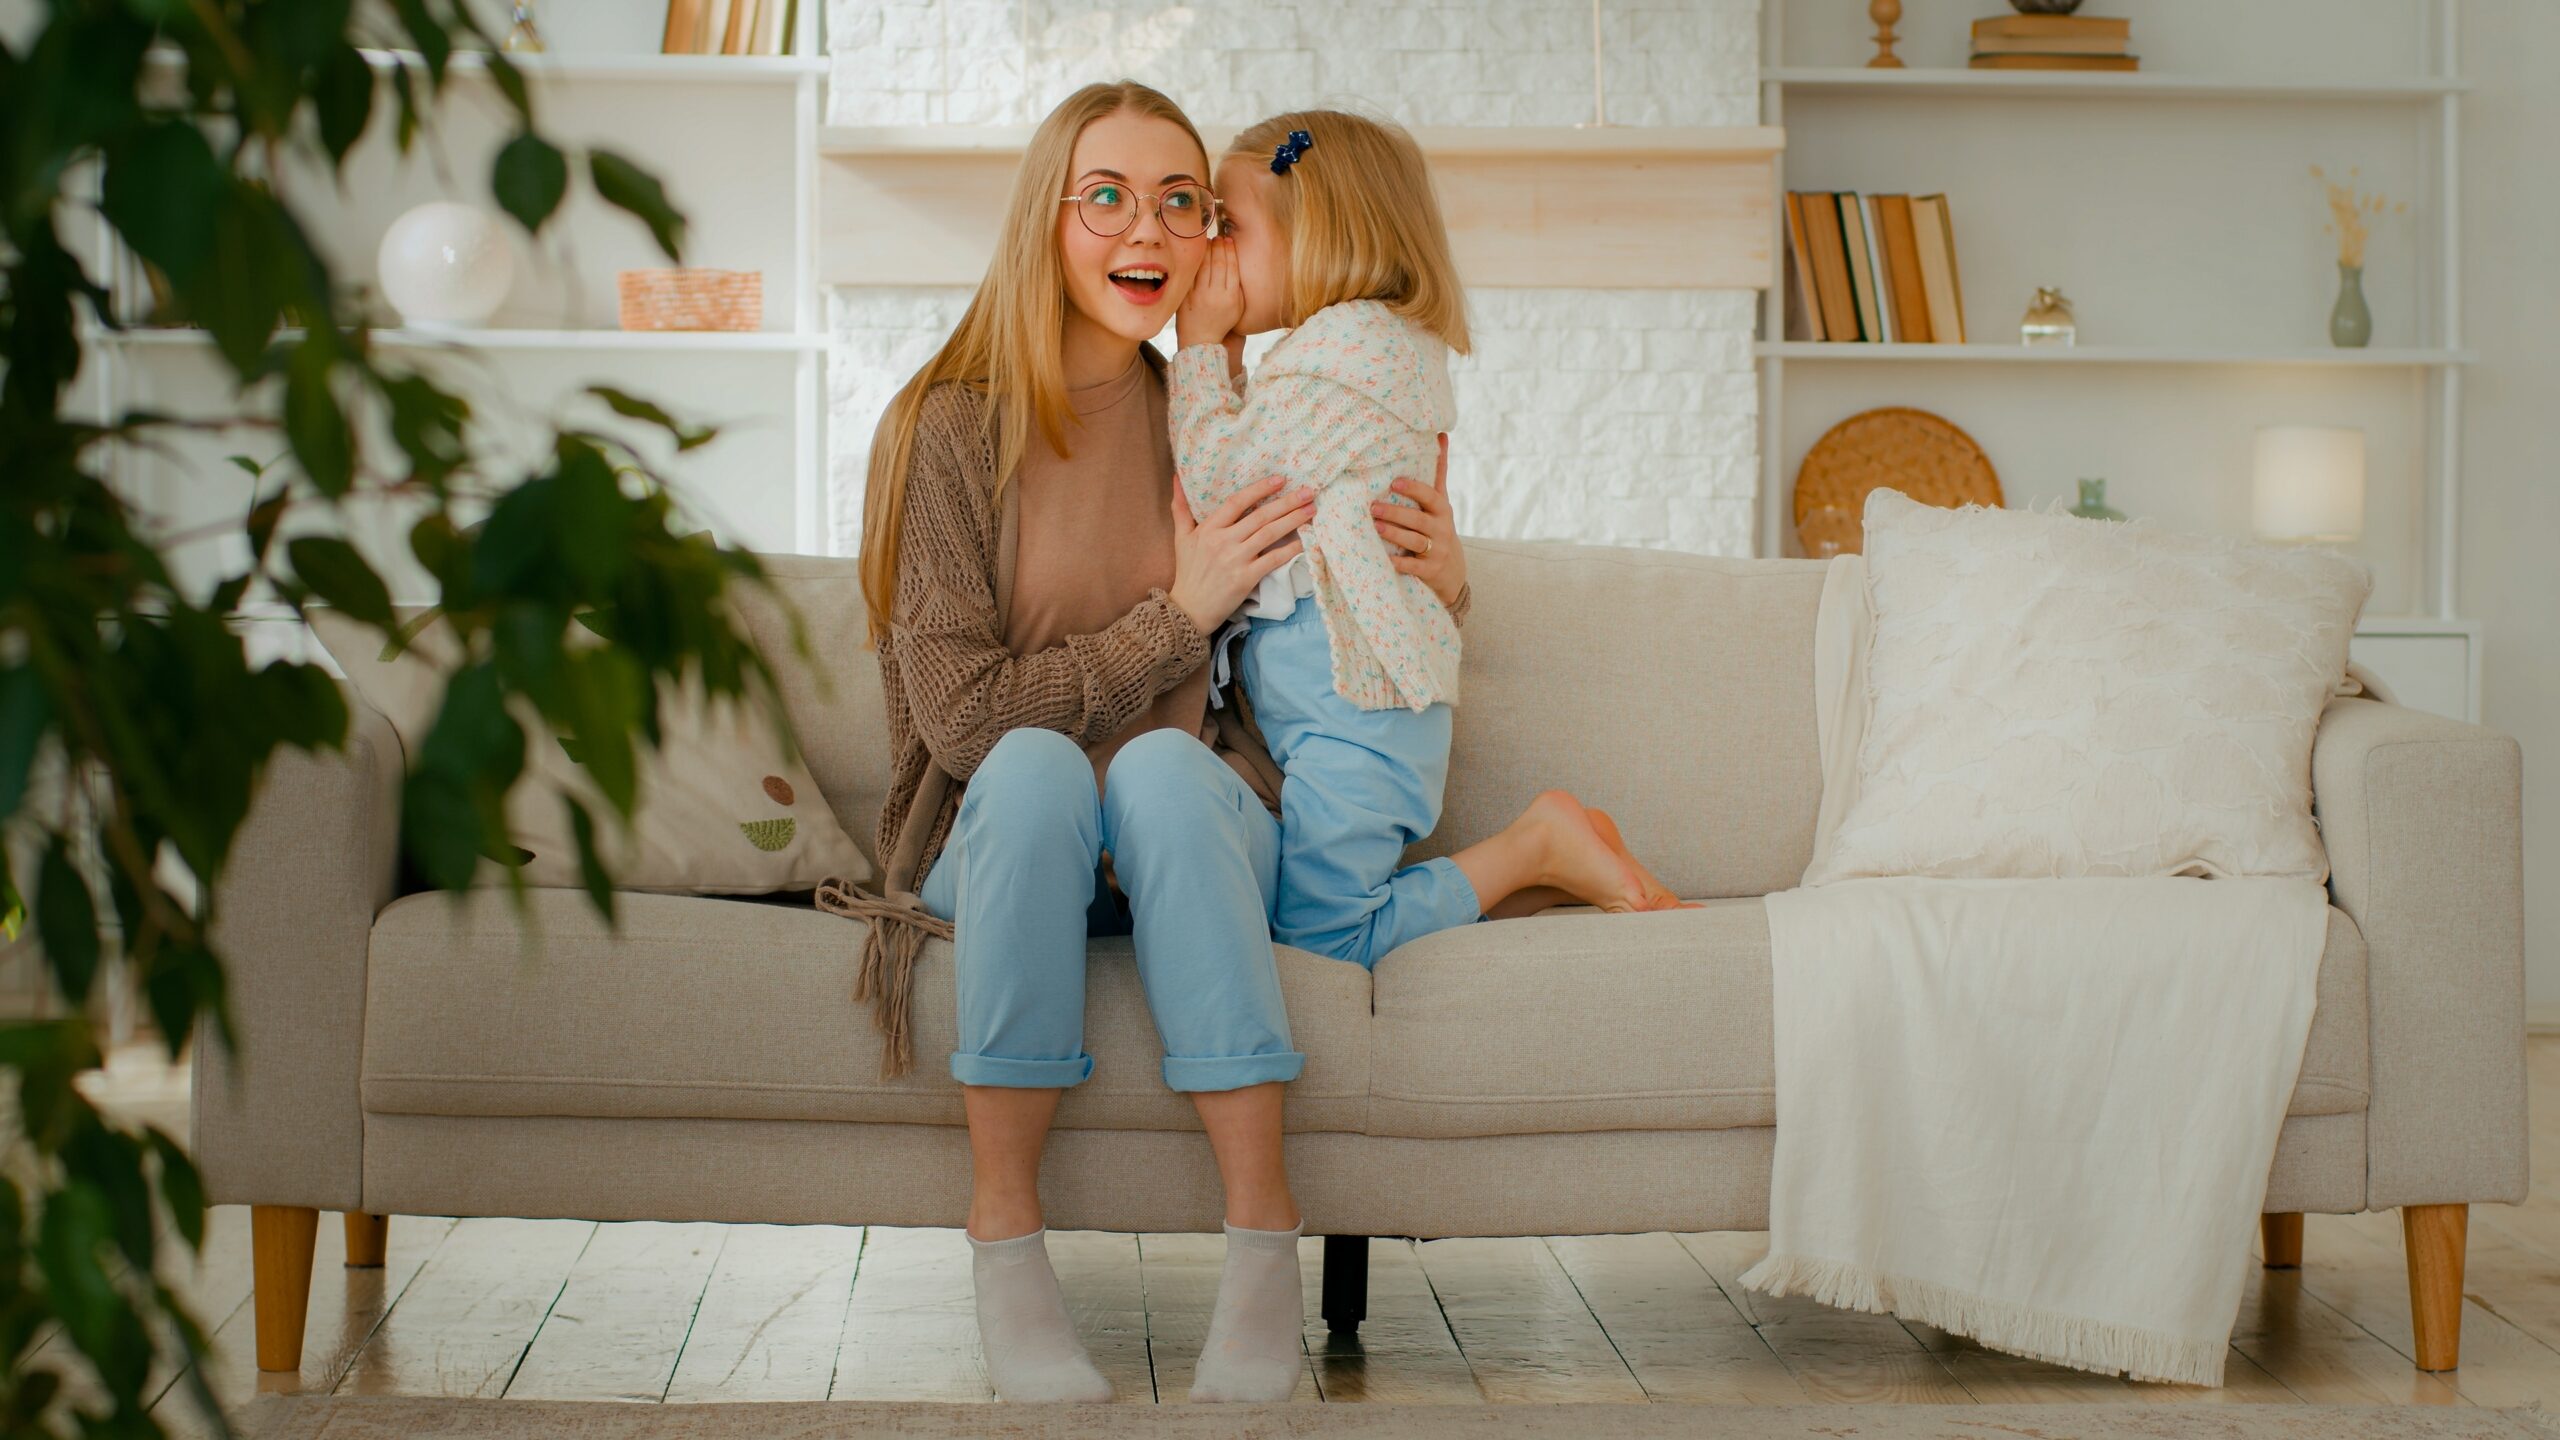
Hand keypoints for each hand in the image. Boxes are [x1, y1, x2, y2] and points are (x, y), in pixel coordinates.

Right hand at [1169, 475, 1313, 633]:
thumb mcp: (1181, 537)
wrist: (1190, 609)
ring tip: (1311, 510)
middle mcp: (1223, 541)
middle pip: (1260, 516)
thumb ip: (1181, 507)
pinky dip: (1290, 549)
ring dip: (1292, 520)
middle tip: (1307, 492)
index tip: (1280, 479)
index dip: (1259, 489)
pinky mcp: (1246, 578)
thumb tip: (1178, 478)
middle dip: (1286, 502)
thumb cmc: (1188, 572)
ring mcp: (1236, 560)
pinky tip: (1304, 541)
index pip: (1237, 502)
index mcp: (1209, 528)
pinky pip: (1273, 560)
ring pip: (1269, 534)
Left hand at [1177, 236, 1244, 351]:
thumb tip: (1235, 262)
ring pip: (1204, 266)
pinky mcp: (1187, 296)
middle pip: (1218, 263)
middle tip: (1220, 238)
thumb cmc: (1222, 322)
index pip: (1232, 267)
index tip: (1229, 241)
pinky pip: (1191, 274)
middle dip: (1219, 247)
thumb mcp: (1238, 308)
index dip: (1230, 251)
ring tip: (1210, 241)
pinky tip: (1198, 253)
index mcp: (1231, 297)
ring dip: (1207, 250)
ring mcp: (1199, 295)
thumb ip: (1238, 287)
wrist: (1202, 340)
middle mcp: (1216, 295)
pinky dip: (1195, 261)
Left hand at [1373, 433, 1466, 608]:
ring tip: (1374, 527)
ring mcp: (1438, 551)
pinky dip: (1399, 563)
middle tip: (1373, 507)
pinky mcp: (1430, 571)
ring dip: (1394, 534)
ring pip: (1415, 541)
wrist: (1453, 571)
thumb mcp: (1441, 503)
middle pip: (1419, 520)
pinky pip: (1413, 566)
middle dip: (1396, 513)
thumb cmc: (1438, 528)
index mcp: (1442, 510)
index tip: (1395, 482)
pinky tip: (1383, 559)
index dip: (1414, 489)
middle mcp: (1442, 529)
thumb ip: (1438, 472)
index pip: (1430, 496)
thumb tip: (1441, 434)